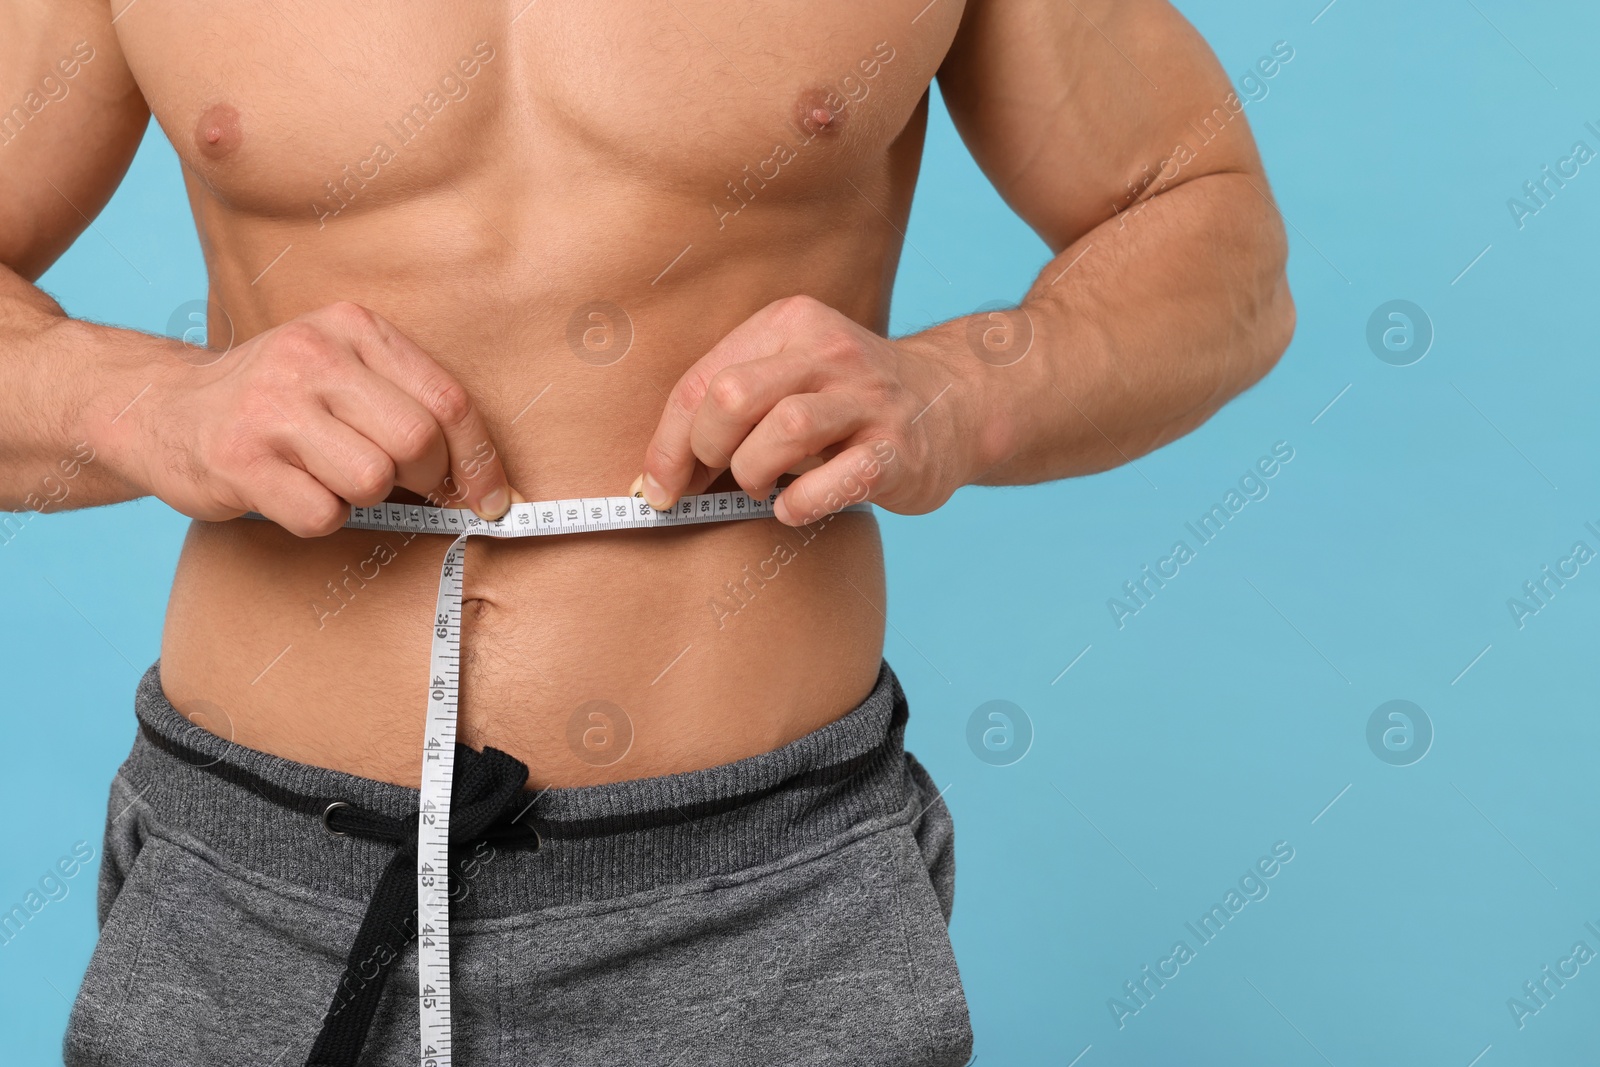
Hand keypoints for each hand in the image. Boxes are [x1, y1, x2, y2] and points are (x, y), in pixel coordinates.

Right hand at [112, 301, 512, 536]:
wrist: (163, 408)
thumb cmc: (278, 400)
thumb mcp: (342, 369)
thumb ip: (408, 403)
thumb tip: (485, 482)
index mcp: (352, 327)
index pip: (448, 399)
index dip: (481, 459)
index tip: (493, 498)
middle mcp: (311, 357)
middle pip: (416, 443)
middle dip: (423, 480)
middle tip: (401, 485)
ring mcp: (271, 408)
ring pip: (373, 482)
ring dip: (365, 498)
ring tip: (331, 477)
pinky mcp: (239, 462)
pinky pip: (323, 514)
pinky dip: (320, 517)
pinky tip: (292, 492)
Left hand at [639, 295, 987, 524]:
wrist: (954, 402)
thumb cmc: (849, 402)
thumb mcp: (790, 375)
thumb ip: (729, 408)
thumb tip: (657, 476)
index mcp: (790, 325)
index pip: (702, 381)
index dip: (668, 444)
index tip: (658, 489)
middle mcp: (830, 352)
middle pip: (732, 397)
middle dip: (707, 452)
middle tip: (721, 477)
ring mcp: (870, 399)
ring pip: (783, 431)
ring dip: (754, 475)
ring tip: (763, 487)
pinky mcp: (900, 449)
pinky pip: (839, 479)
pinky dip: (802, 504)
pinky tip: (796, 508)